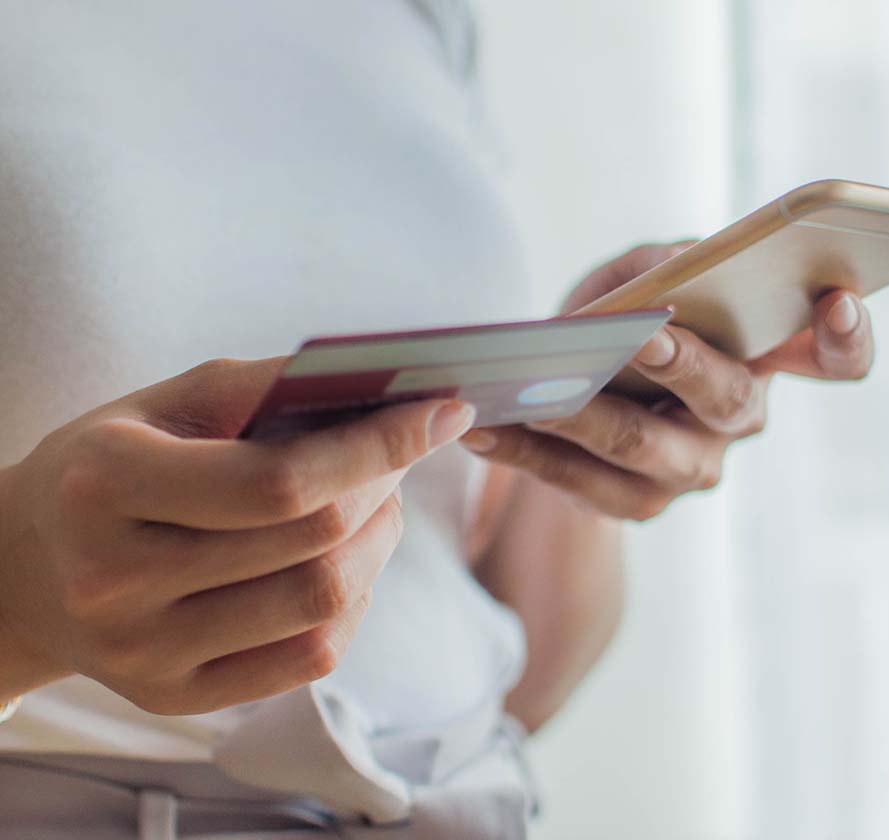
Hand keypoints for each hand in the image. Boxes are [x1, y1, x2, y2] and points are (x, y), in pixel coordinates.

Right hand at [0, 359, 474, 712]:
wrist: (29, 568)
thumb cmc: (111, 465)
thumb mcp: (167, 403)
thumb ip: (266, 387)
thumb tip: (382, 385)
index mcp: (107, 486)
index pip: (280, 480)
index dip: (380, 445)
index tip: (444, 412)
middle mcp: (117, 582)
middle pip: (315, 543)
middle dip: (386, 485)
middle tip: (401, 452)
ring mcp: (146, 653)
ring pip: (326, 601)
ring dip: (379, 541)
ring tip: (372, 503)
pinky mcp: (177, 696)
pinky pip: (312, 655)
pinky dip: (353, 600)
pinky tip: (341, 561)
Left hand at [459, 242, 873, 520]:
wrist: (578, 390)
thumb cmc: (621, 317)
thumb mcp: (636, 274)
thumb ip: (655, 260)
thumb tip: (659, 273)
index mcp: (764, 356)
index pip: (838, 358)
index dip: (849, 336)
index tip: (837, 299)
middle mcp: (741, 418)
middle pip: (728, 399)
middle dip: (685, 367)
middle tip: (644, 337)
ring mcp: (693, 469)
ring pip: (640, 446)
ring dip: (582, 417)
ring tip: (530, 392)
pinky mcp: (636, 504)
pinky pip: (578, 483)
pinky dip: (527, 454)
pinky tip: (483, 430)